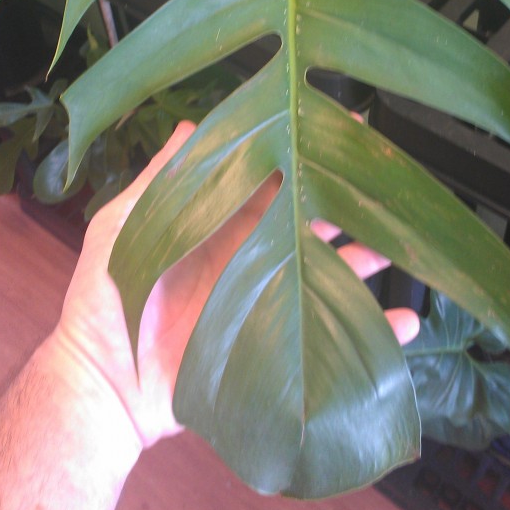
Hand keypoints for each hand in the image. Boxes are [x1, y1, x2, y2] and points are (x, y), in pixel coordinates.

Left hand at [55, 122, 418, 448]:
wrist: (105, 386)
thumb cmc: (104, 301)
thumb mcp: (123, 227)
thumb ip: (160, 179)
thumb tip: (192, 124)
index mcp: (222, 223)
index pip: (275, 178)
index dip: (307, 153)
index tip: (345, 128)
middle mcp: (253, 256)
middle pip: (313, 222)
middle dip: (351, 204)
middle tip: (391, 186)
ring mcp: (269, 302)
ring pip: (332, 273)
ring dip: (369, 259)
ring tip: (402, 248)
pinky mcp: (277, 348)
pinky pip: (333, 337)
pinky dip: (375, 332)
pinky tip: (405, 324)